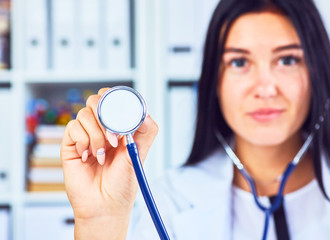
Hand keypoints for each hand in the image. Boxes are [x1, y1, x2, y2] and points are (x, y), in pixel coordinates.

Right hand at [61, 88, 157, 238]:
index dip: (114, 98)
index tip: (120, 111)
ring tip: (102, 154)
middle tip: (114, 139)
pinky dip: (83, 141)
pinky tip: (88, 157)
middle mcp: (100, 128)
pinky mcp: (71, 144)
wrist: (104, 206)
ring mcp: (85, 135)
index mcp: (117, 128)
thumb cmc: (122, 183)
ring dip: (96, 134)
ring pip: (84, 114)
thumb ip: (145, 133)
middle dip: (105, 116)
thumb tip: (146, 113)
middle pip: (95, 101)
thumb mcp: (138, 155)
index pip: (112, 100)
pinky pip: (72, 128)